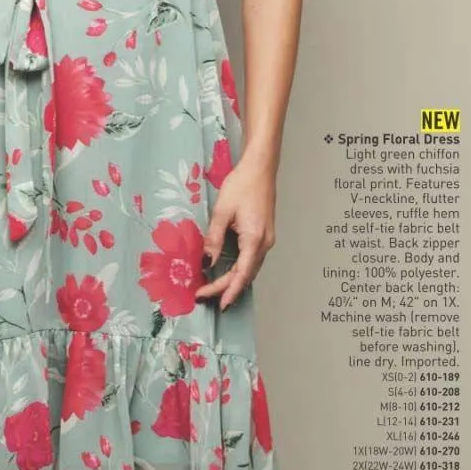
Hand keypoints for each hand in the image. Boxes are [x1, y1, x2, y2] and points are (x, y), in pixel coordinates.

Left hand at [195, 147, 277, 310]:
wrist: (260, 167)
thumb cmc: (242, 184)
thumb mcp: (222, 211)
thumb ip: (213, 239)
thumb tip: (205, 263)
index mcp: (255, 239)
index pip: (240, 274)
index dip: (226, 291)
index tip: (212, 302)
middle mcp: (264, 243)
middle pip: (245, 275)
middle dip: (225, 288)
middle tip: (204, 296)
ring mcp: (266, 239)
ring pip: (250, 269)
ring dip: (233, 281)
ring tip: (214, 290)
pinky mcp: (264, 234)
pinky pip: (252, 259)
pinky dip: (240, 270)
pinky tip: (229, 273)